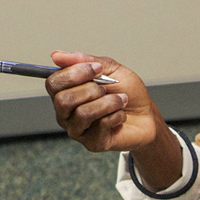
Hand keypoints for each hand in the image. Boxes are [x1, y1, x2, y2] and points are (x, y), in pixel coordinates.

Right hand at [46, 52, 160, 155]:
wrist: (147, 115)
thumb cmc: (127, 92)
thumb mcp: (109, 69)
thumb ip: (84, 61)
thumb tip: (56, 55)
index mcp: (65, 92)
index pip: (52, 83)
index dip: (73, 74)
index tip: (97, 69)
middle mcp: (65, 113)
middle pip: (62, 100)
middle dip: (91, 90)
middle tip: (106, 89)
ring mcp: (77, 129)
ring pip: (83, 114)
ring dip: (108, 103)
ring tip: (119, 101)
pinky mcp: (92, 143)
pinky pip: (100, 126)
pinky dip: (117, 115)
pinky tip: (120, 115)